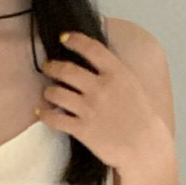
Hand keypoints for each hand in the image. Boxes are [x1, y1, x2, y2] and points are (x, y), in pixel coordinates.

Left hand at [35, 31, 168, 170]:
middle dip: (52, 66)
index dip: (74, 40)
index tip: (64, 38)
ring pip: (56, 93)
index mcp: (117, 74)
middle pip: (66, 70)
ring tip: (49, 92)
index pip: (91, 48)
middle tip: (48, 67)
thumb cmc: (141, 116)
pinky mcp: (81, 129)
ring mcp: (89, 109)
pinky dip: (44, 114)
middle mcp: (100, 88)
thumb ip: (113, 72)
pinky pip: (54, 118)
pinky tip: (41, 112)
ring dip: (48, 91)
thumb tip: (93, 61)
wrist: (144, 147)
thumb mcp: (132, 85)